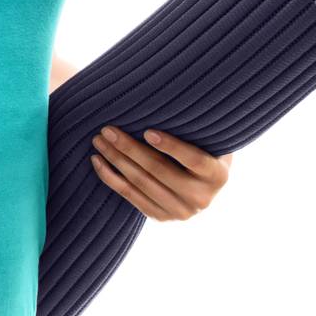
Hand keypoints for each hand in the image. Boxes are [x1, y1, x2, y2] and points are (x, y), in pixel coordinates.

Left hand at [89, 126, 232, 220]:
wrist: (202, 183)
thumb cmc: (202, 146)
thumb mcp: (207, 137)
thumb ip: (192, 128)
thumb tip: (164, 98)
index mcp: (218, 176)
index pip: (194, 159)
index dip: (171, 146)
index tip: (147, 131)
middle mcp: (201, 199)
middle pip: (160, 170)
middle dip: (130, 148)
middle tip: (107, 128)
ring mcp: (180, 212)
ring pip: (141, 183)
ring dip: (115, 160)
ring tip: (99, 140)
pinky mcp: (160, 217)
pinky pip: (129, 196)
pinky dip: (110, 177)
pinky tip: (97, 161)